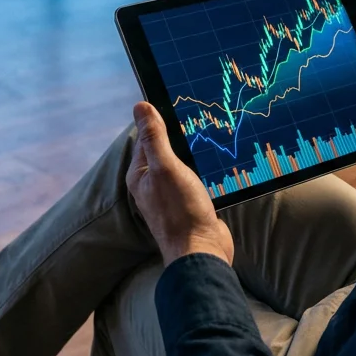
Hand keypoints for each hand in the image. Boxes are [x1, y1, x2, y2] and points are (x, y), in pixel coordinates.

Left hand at [126, 102, 234, 266]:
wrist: (202, 250)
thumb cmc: (181, 210)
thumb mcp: (166, 167)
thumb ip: (154, 137)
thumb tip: (140, 106)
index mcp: (140, 174)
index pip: (146, 136)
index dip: (161, 120)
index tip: (181, 105)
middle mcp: (152, 184)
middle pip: (165, 149)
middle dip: (179, 136)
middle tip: (200, 119)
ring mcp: (170, 195)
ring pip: (181, 164)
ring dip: (193, 153)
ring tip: (210, 136)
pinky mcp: (189, 203)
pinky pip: (193, 178)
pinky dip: (201, 169)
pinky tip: (215, 163)